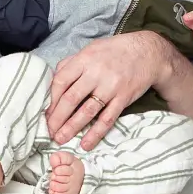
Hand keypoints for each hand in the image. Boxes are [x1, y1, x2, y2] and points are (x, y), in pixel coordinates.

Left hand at [45, 31, 166, 150]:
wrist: (147, 52)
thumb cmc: (113, 51)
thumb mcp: (89, 50)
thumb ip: (71, 64)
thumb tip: (53, 80)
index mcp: (84, 60)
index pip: (61, 80)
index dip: (51, 99)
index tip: (45, 113)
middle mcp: (95, 74)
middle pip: (71, 98)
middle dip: (57, 117)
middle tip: (49, 131)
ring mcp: (110, 87)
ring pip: (87, 111)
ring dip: (72, 127)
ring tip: (61, 139)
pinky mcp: (123, 99)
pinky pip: (107, 119)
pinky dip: (96, 133)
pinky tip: (86, 143)